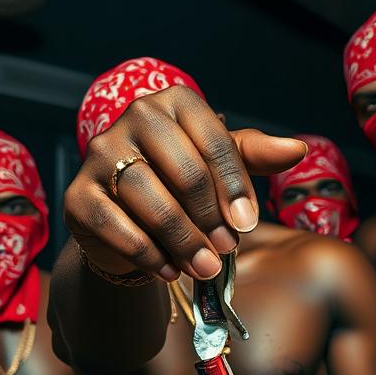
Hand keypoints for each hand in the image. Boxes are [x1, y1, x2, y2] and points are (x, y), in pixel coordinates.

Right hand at [65, 85, 305, 279]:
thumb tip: (298, 148)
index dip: (236, 187)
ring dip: (184, 241)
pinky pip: (117, 226)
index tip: (248, 224)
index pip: (214, 141)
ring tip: (204, 268)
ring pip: (151, 201)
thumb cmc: (180, 187)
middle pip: (185, 171)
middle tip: (226, 250)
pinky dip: (148, 254)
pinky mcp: (78, 195)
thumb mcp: (220, 167)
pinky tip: (169, 271)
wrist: (127, 223)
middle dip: (210, 218)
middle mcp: (132, 118)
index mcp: (173, 103)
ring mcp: (99, 155)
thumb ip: (254, 156)